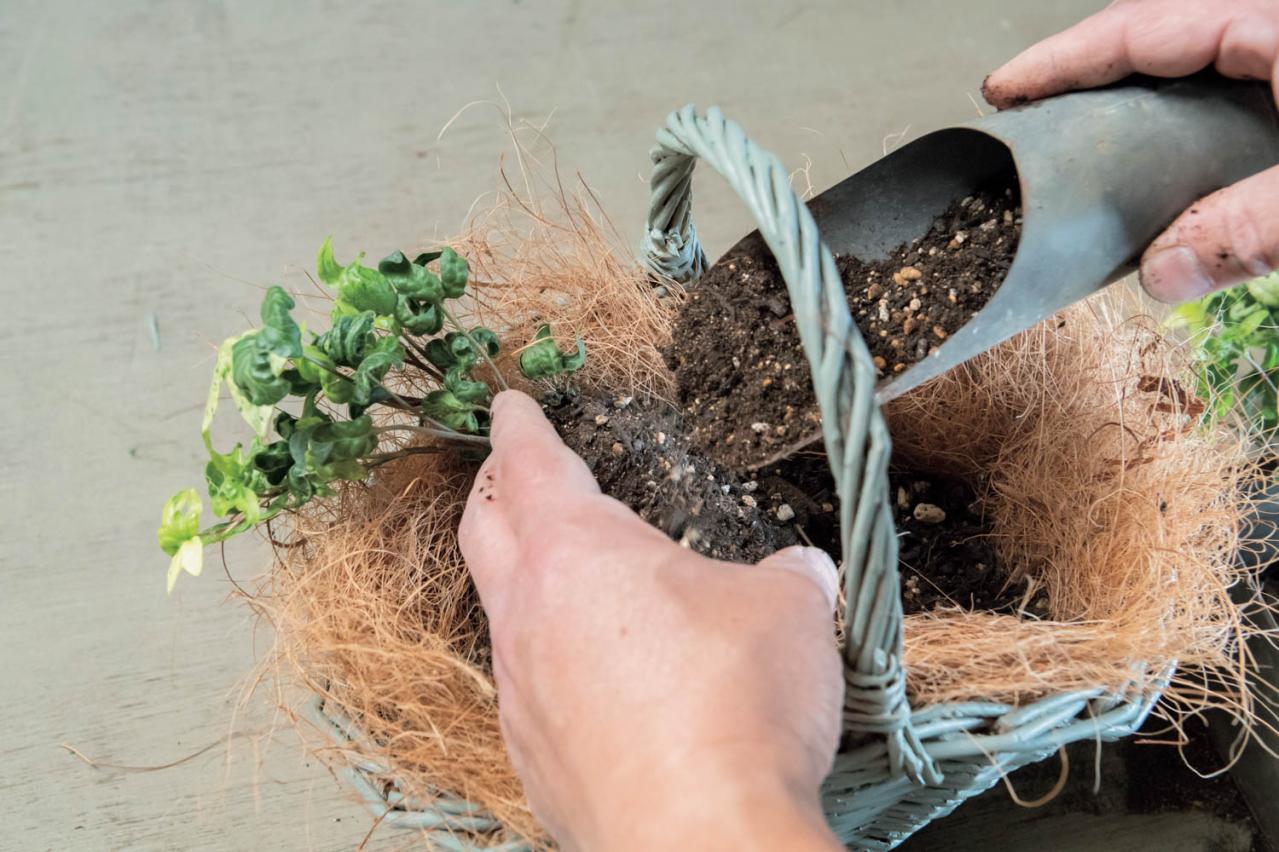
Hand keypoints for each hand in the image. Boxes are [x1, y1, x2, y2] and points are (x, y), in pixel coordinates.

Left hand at [458, 391, 843, 851]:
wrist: (701, 838)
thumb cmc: (734, 706)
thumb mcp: (787, 612)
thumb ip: (787, 577)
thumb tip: (802, 571)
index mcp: (577, 550)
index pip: (532, 464)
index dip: (520, 425)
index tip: (509, 403)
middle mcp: (529, 613)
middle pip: (485, 529)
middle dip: (495, 490)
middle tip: (510, 472)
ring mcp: (521, 691)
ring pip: (503, 614)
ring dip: (525, 585)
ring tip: (567, 584)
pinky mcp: (534, 758)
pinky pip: (528, 691)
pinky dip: (551, 667)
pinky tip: (594, 683)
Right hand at [983, 0, 1278, 302]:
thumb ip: (1247, 227)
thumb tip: (1160, 277)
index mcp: (1271, 18)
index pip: (1135, 27)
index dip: (1057, 60)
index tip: (1002, 91)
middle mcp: (1270, 18)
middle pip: (1150, 32)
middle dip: (1081, 72)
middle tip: (1026, 113)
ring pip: (1190, 53)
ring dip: (1130, 93)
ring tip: (1081, 133)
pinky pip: (1228, 72)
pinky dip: (1180, 108)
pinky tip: (1164, 151)